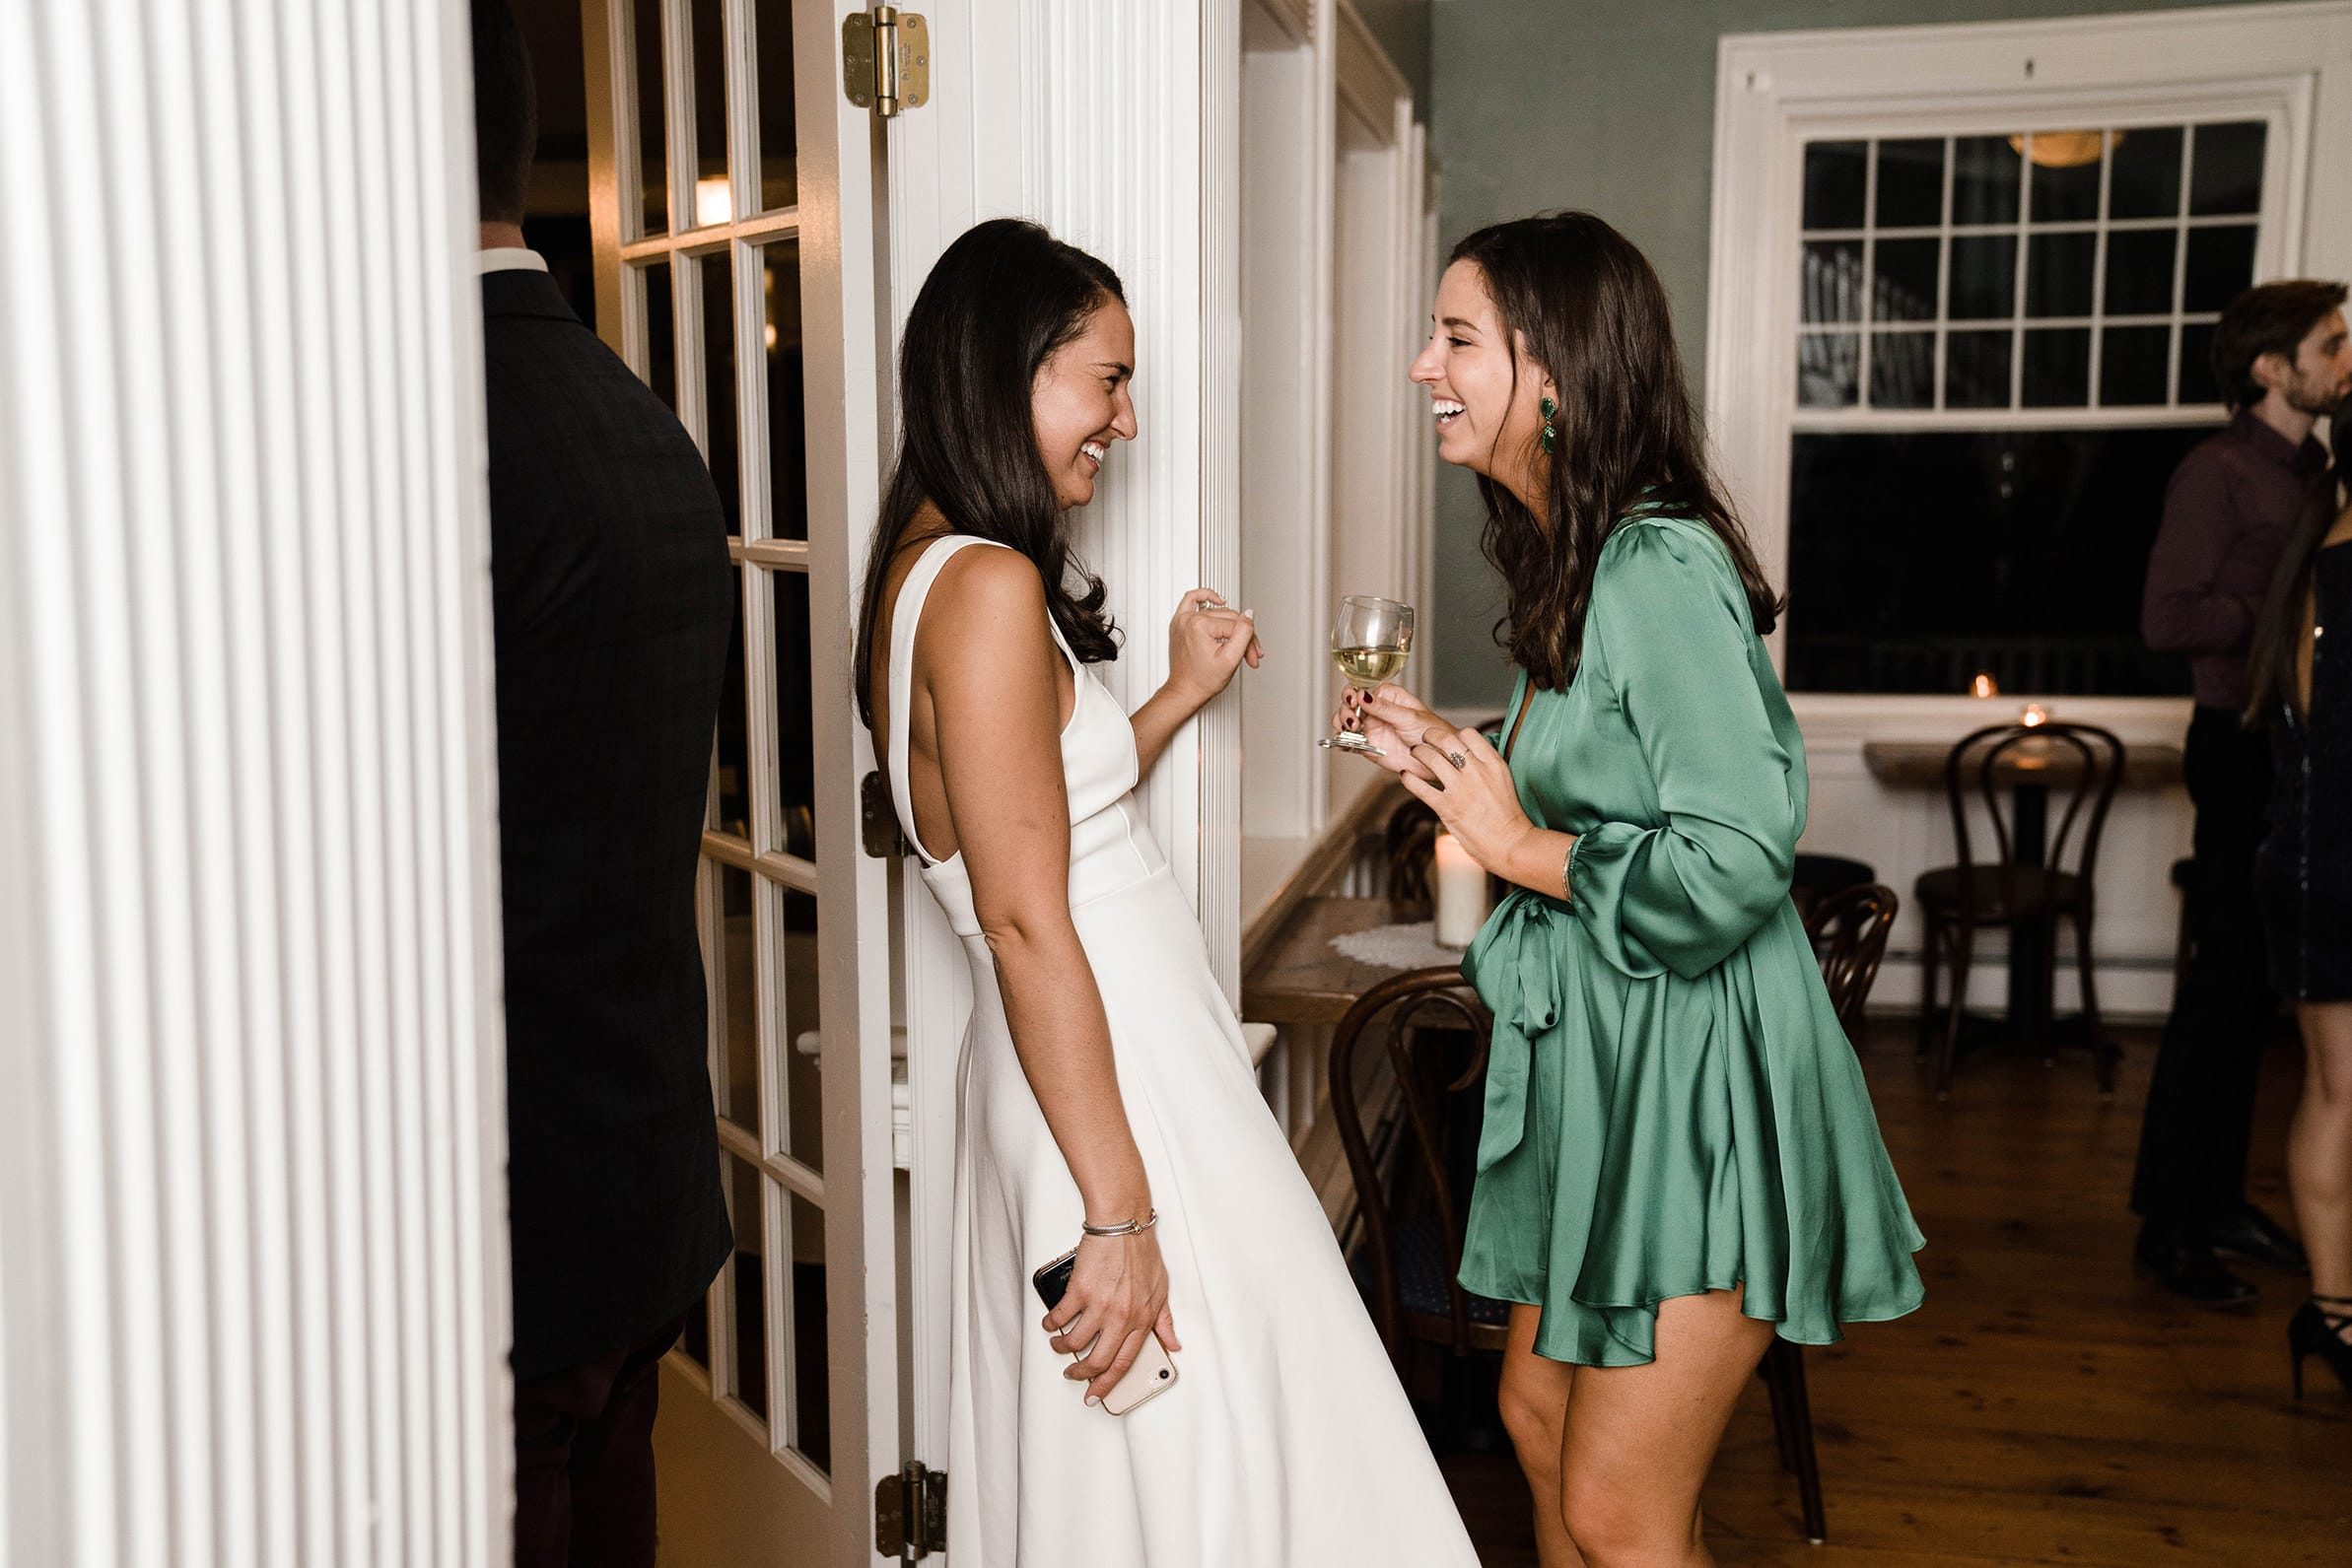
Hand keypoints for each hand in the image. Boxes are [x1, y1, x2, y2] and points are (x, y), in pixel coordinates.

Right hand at [1041, 1228, 1181, 1403]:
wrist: (1123, 1223)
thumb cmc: (1141, 1251)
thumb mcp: (1161, 1289)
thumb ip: (1165, 1320)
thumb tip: (1173, 1342)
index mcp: (1142, 1319)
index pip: (1124, 1363)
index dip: (1107, 1385)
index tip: (1096, 1395)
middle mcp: (1121, 1317)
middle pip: (1097, 1361)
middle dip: (1081, 1374)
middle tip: (1073, 1374)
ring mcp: (1100, 1305)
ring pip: (1074, 1343)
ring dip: (1062, 1348)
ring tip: (1058, 1345)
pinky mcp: (1080, 1291)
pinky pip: (1060, 1318)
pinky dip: (1051, 1325)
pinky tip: (1050, 1323)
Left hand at [1164, 588, 1260, 709]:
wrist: (1185, 691)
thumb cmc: (1202, 681)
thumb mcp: (1231, 659)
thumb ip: (1244, 633)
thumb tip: (1249, 613)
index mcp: (1199, 625)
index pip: (1236, 626)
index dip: (1248, 642)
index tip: (1252, 657)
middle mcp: (1188, 618)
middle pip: (1229, 618)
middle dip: (1242, 637)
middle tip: (1248, 656)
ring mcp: (1182, 619)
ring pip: (1218, 614)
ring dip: (1231, 627)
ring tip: (1236, 644)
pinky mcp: (1180, 622)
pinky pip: (1192, 600)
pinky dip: (1206, 596)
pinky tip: (1219, 600)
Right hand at [1330, 683, 1443, 780]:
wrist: (1436, 758)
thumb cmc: (1430, 731)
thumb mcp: (1408, 716)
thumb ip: (1383, 707)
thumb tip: (1363, 695)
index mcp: (1386, 696)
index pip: (1361, 689)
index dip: (1352, 694)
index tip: (1353, 701)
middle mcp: (1375, 710)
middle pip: (1348, 705)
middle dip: (1345, 711)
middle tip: (1353, 721)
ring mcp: (1370, 728)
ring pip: (1345, 723)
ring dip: (1341, 725)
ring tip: (1351, 731)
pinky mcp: (1367, 746)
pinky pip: (1348, 742)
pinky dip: (1342, 742)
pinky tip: (1344, 743)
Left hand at [1397, 723, 1535, 873]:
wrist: (1511, 843)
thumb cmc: (1508, 815)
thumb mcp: (1503, 780)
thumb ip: (1486, 765)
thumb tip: (1468, 755)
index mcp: (1493, 763)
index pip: (1468, 734)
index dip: (1453, 733)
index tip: (1445, 738)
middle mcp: (1476, 771)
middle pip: (1447, 739)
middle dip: (1430, 735)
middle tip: (1424, 738)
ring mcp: (1461, 789)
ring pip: (1431, 758)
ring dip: (1418, 752)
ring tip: (1415, 753)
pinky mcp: (1447, 807)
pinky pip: (1420, 787)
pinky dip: (1409, 779)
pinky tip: (1405, 775)